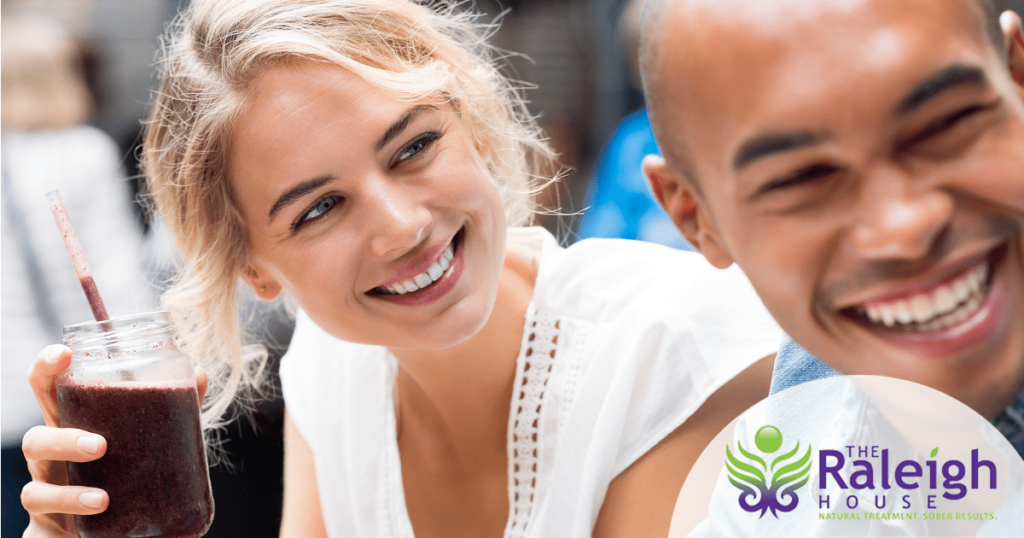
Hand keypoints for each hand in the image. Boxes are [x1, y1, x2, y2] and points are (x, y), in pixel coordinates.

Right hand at [20, 345, 207, 536]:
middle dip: (62, 438)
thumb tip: (198, 373)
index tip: (64, 353)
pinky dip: (69, 507)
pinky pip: (43, 507)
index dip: (47, 367)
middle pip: (34, 434)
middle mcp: (55, 452)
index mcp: (76, 424)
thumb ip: (172, 409)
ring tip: (103, 495)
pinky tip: (98, 508)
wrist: (113, 529)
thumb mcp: (148, 440)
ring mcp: (47, 483)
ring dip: (68, 489)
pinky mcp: (46, 516)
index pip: (49, 389)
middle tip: (100, 446)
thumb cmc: (126, 474)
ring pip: (36, 481)